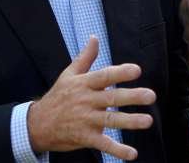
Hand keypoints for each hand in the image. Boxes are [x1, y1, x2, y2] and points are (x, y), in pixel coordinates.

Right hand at [27, 36, 155, 160]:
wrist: (37, 124)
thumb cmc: (58, 96)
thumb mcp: (69, 74)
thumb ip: (85, 57)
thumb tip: (95, 37)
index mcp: (84, 84)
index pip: (104, 76)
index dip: (120, 73)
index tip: (137, 70)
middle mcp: (86, 101)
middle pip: (112, 98)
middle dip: (132, 97)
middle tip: (151, 95)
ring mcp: (86, 120)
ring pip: (111, 121)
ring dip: (130, 122)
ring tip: (148, 121)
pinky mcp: (85, 137)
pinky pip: (103, 144)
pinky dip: (117, 150)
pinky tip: (132, 154)